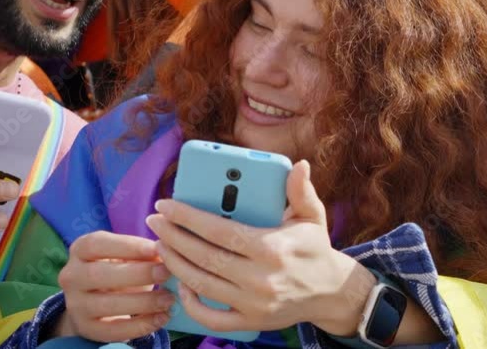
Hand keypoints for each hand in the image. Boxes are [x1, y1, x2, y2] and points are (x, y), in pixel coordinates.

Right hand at [53, 231, 173, 341]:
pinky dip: (140, 325)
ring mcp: (75, 305)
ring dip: (143, 302)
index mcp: (80, 250)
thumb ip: (142, 253)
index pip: (97, 244)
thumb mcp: (126, 255)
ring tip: (169, 299)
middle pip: (99, 274)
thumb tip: (167, 254)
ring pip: (107, 304)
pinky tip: (162, 318)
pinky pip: (112, 330)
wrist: (97, 300)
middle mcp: (71, 276)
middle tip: (166, 274)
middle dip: (138, 274)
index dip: (128, 246)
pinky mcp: (86, 328)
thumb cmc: (119, 268)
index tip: (157, 249)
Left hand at [146, 160, 374, 335]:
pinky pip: (211, 317)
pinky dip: (192, 303)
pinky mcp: (250, 322)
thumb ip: (301, 191)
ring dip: (175, 264)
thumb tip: (298, 164)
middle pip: (204, 256)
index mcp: (272, 248)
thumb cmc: (315, 248)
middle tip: (154, 221)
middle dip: (172, 236)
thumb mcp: (313, 216)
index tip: (166, 205)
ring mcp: (253, 303)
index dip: (187, 217)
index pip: (219, 231)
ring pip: (201, 283)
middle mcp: (260, 278)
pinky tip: (183, 284)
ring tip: (161, 245)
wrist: (331, 292)